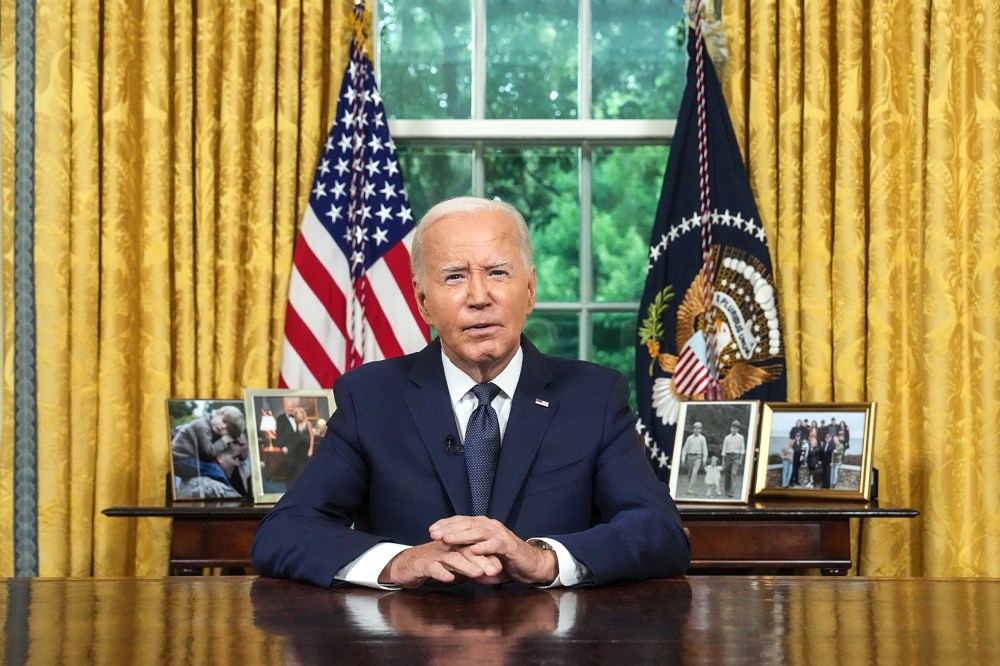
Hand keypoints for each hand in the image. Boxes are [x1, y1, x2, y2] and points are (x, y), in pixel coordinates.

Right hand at [378, 540, 501, 588]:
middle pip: (467, 551)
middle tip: (496, 571)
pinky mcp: (422, 564)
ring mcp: (435, 555)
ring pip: (452, 558)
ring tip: (478, 574)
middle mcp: (447, 548)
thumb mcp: (457, 570)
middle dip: (482, 560)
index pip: (475, 549)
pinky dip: (441, 572)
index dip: (489, 557)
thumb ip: (474, 572)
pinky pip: (433, 567)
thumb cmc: (435, 566)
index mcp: (457, 547)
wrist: (407, 565)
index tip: (502, 568)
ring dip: (466, 566)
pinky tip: (449, 578)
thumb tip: (494, 578)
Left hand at [428, 516, 557, 585]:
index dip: (446, 524)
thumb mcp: (482, 557)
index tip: (431, 530)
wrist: (531, 565)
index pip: (461, 521)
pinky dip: (484, 547)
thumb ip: (467, 556)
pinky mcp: (510, 546)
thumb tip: (449, 560)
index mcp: (483, 526)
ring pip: (478, 532)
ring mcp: (500, 534)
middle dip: (449, 529)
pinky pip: (495, 545)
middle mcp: (491, 526)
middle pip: (466, 524)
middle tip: (434, 534)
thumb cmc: (505, 561)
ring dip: (462, 535)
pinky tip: (474, 550)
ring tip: (447, 539)